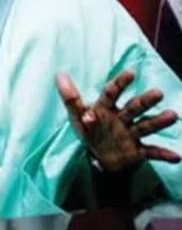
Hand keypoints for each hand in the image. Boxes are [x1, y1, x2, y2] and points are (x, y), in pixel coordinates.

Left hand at [56, 70, 179, 171]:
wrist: (99, 157)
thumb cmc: (89, 130)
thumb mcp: (76, 115)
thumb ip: (70, 97)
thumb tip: (59, 74)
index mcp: (106, 108)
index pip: (112, 93)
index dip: (120, 83)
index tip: (130, 72)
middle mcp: (122, 118)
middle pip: (134, 108)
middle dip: (145, 101)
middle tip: (157, 92)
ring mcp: (131, 134)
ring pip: (145, 126)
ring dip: (158, 122)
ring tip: (172, 115)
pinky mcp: (137, 151)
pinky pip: (152, 152)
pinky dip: (163, 154)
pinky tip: (176, 156)